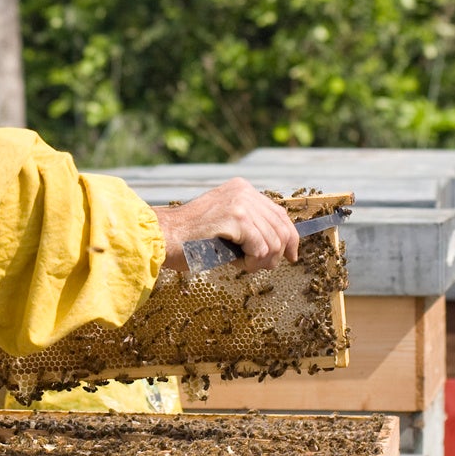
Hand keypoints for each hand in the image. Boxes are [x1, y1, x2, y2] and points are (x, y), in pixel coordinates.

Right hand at [150, 178, 297, 272]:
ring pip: (274, 242)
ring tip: (241, 263)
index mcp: (241, 189)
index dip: (290, 238)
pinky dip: (252, 262)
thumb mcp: (225, 225)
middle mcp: (244, 191)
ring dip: (260, 261)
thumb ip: (250, 227)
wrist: (162, 238)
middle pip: (282, 228)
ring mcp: (241, 202)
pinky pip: (261, 248)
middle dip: (276, 254)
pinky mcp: (237, 217)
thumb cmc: (190, 239)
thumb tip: (282, 246)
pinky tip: (236, 262)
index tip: (291, 256)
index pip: (280, 213)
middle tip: (257, 266)